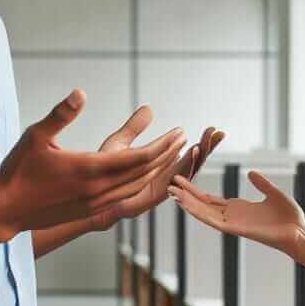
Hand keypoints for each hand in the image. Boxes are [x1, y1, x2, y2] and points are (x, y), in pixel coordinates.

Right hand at [0, 89, 185, 237]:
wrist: (4, 210)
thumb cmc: (18, 170)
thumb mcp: (37, 136)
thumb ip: (61, 114)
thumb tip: (80, 92)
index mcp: (90, 169)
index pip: (139, 157)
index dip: (162, 144)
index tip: (178, 131)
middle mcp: (99, 189)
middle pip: (144, 172)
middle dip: (167, 154)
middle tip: (183, 138)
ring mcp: (96, 203)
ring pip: (137, 186)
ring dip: (157, 170)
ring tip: (170, 154)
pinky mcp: (90, 212)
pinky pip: (125, 197)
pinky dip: (141, 184)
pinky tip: (145, 176)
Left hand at [92, 110, 225, 224]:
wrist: (85, 196)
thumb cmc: (100, 174)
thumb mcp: (120, 144)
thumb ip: (135, 127)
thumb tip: (149, 108)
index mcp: (161, 168)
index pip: (189, 154)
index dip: (203, 143)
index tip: (215, 129)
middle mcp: (164, 179)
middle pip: (193, 164)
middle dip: (207, 148)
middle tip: (219, 133)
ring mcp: (159, 189)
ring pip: (186, 173)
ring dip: (198, 156)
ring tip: (206, 141)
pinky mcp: (152, 197)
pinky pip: (173, 182)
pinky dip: (185, 168)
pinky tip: (192, 153)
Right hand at [167, 170, 304, 253]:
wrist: (299, 233)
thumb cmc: (289, 218)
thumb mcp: (273, 194)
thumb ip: (261, 184)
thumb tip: (250, 172)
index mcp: (238, 208)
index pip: (211, 199)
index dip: (196, 191)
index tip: (182, 181)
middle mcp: (232, 216)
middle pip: (203, 205)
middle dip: (186, 195)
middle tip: (169, 184)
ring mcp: (232, 223)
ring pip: (204, 212)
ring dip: (187, 203)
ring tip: (172, 192)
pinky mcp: (235, 229)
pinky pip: (213, 221)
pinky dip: (199, 212)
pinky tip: (187, 205)